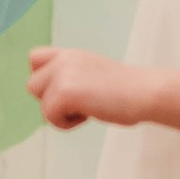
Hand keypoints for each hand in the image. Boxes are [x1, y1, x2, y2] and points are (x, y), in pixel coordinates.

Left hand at [24, 44, 154, 131]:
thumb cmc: (128, 91)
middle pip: (33, 85)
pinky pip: (50, 116)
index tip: (64, 90)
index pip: (34, 58)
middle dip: (51, 100)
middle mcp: (64, 59)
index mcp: (71, 54)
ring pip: (41, 103)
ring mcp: (63, 74)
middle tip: (80, 104)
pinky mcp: (65, 92)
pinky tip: (89, 116)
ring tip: (87, 110)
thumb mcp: (93, 74)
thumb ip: (72, 77)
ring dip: (60, 113)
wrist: (146, 92)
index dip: (43, 78)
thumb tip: (55, 98)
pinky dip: (67, 124)